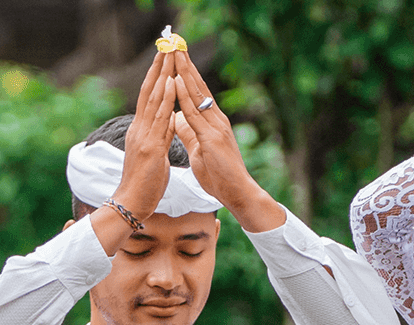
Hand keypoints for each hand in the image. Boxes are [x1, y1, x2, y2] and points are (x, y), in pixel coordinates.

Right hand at [115, 50, 177, 217]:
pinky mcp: (150, 147)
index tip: (163, 55)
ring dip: (162, 74)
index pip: (149, 96)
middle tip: (166, 43)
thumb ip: (159, 136)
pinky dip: (165, 98)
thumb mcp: (153, 154)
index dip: (156, 75)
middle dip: (158, 66)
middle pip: (149, 90)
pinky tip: (172, 83)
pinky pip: (160, 118)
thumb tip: (169, 121)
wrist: (131, 204)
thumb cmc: (144, 184)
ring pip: (154, 99)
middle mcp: (139, 128)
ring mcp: (143, 136)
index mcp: (141, 130)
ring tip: (169, 54)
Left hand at [165, 51, 284, 231]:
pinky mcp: (213, 136)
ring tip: (175, 52)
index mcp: (212, 122)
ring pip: (196, 93)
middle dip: (186, 64)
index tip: (177, 56)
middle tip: (176, 43)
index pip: (197, 93)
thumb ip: (190, 134)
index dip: (187, 74)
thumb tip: (178, 120)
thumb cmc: (220, 176)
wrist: (238, 193)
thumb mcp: (199, 151)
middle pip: (198, 86)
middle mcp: (216, 119)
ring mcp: (216, 126)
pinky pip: (195, 112)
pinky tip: (176, 80)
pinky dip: (185, 95)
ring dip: (184, 72)